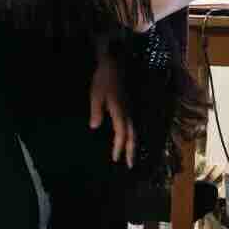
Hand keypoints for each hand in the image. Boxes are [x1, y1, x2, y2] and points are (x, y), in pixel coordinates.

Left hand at [89, 49, 134, 167]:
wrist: (114, 63)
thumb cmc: (103, 79)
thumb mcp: (95, 94)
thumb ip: (96, 111)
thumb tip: (94, 127)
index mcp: (120, 112)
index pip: (122, 135)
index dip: (119, 148)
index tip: (116, 160)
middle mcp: (127, 113)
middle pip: (132, 136)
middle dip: (130, 151)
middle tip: (129, 165)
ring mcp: (129, 109)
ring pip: (134, 131)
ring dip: (132, 144)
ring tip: (130, 155)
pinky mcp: (128, 106)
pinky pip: (131, 124)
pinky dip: (130, 135)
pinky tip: (126, 138)